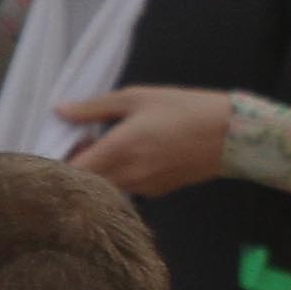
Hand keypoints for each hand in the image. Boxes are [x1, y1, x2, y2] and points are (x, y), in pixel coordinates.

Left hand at [54, 86, 232, 197]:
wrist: (231, 135)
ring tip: (110, 147)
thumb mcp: (138, 98)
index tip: (64, 144)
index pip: (71, 170)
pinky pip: (126, 188)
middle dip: (78, 167)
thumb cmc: (184, 108)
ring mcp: (143, 187)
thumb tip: (60, 111)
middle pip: (85, 184)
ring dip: (99, 172)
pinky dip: (120, 176)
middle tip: (84, 142)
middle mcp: (127, 175)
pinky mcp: (158, 191)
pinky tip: (135, 155)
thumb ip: (95, 107)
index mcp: (118, 149)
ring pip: (104, 188)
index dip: (59, 161)